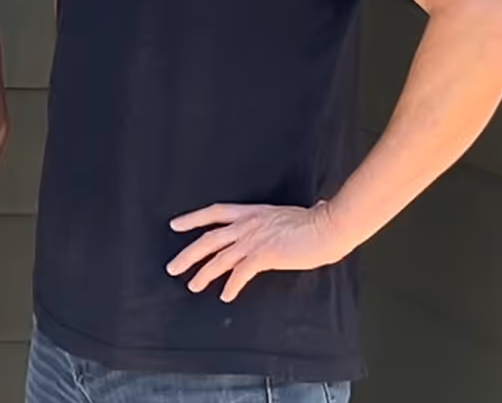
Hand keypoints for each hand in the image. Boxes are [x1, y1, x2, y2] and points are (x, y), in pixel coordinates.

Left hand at [166, 201, 349, 302]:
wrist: (329, 226)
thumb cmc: (319, 220)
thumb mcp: (298, 213)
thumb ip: (296, 215)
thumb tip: (314, 207)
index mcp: (252, 212)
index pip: (214, 212)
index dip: (193, 219)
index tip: (175, 225)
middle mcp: (247, 225)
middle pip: (208, 239)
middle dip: (188, 254)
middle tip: (173, 267)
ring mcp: (253, 240)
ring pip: (219, 258)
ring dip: (204, 274)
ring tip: (192, 285)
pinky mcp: (264, 256)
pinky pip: (241, 273)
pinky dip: (231, 285)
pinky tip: (225, 295)